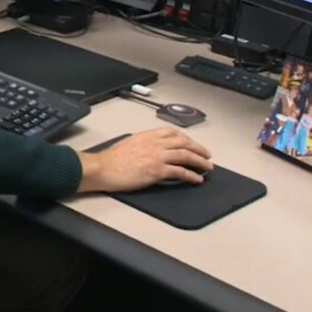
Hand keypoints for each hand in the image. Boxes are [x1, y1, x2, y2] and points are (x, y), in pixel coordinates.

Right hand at [76, 127, 212, 192]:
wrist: (103, 168)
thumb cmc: (111, 159)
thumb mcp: (129, 143)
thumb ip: (143, 143)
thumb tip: (152, 149)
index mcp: (147, 136)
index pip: (172, 132)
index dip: (186, 138)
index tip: (192, 143)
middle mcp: (155, 143)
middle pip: (183, 142)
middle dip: (198, 148)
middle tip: (206, 155)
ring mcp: (157, 156)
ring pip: (185, 155)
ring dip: (200, 161)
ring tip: (208, 167)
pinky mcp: (157, 170)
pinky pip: (180, 171)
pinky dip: (191, 175)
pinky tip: (197, 179)